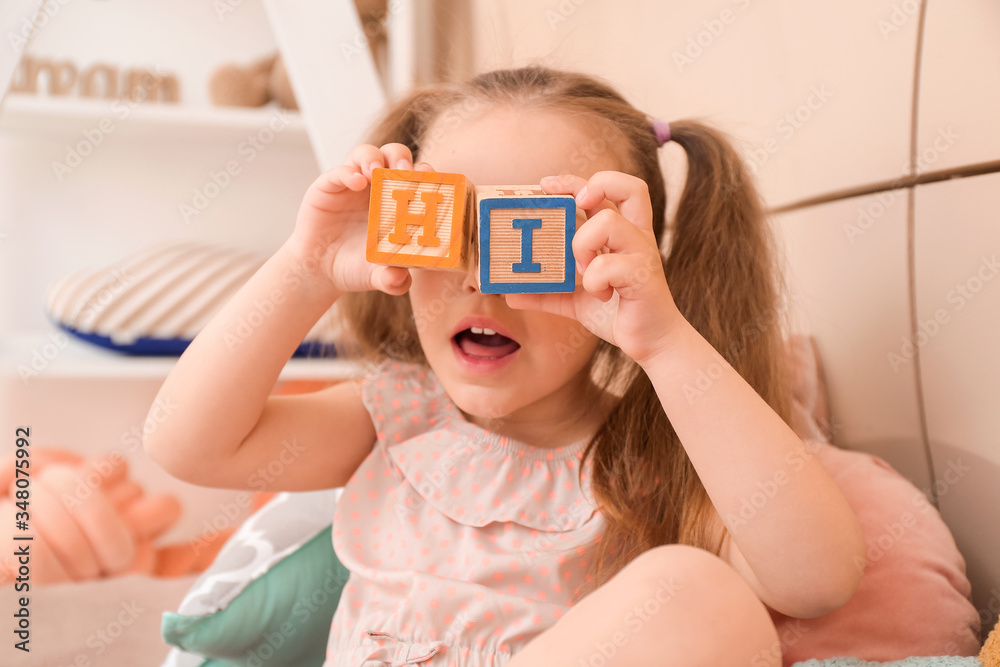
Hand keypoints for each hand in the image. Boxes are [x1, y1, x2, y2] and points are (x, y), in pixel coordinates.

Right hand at [286, 143, 433, 295]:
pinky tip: (356, 183)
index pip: (416, 176)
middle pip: (394, 156)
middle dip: (403, 159)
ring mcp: (353, 184)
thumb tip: (400, 280)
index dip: (425, 173)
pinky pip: (339, 171)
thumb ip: (392, 280)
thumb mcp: (378, 276)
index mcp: (398, 201)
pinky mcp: (328, 186)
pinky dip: (348, 172)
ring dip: (375, 158)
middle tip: (406, 173)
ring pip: (366, 154)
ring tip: (377, 172)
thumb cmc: (357, 267)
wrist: (321, 271)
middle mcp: (377, 187)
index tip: (432, 179)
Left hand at [504, 171, 685, 365]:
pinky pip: (607, 265)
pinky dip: (594, 281)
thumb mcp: (575, 302)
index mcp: (623, 235)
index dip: (579, 180)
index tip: (547, 185)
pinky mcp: (643, 276)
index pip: (610, 189)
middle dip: (596, 185)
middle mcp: (636, 237)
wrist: (652, 344)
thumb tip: (510, 293)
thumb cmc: (618, 315)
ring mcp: (642, 254)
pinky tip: (602, 295)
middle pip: (630, 186)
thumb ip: (547, 294)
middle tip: (574, 204)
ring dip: (584, 243)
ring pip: (608, 221)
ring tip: (583, 270)